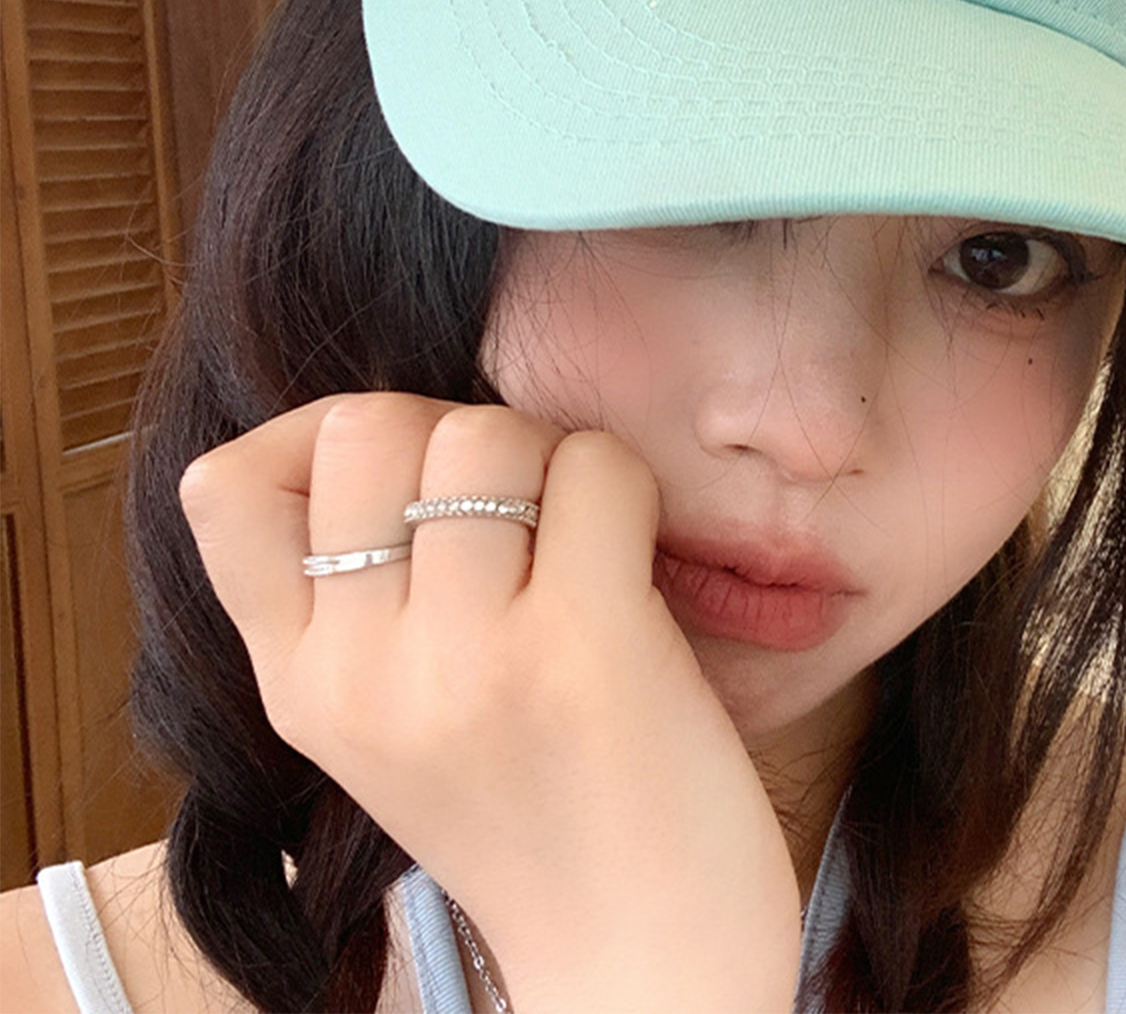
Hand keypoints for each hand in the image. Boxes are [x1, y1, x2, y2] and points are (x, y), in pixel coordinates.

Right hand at [180, 393, 801, 1011]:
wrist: (637, 962)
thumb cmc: (532, 819)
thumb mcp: (381, 727)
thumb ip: (350, 603)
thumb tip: (372, 431)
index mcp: (298, 689)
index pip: (227, 486)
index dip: (318, 436)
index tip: (399, 478)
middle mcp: (362, 672)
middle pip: (369, 424)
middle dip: (453, 433)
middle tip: (510, 509)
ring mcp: (470, 658)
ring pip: (485, 434)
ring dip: (546, 457)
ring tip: (574, 539)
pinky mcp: (585, 644)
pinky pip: (592, 466)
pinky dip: (619, 485)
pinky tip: (631, 560)